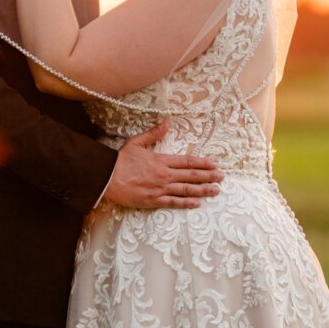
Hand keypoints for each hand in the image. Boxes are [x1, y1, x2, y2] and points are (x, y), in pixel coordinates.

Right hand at [104, 120, 223, 209]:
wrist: (107, 178)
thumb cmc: (120, 160)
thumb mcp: (136, 142)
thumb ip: (153, 134)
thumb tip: (166, 123)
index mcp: (161, 160)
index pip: (187, 161)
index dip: (202, 163)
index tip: (214, 164)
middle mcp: (164, 175)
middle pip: (191, 176)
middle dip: (208, 176)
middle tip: (221, 177)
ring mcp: (160, 189)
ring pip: (186, 190)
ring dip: (203, 190)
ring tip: (215, 190)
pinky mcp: (153, 201)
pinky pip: (173, 202)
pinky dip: (186, 203)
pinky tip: (197, 203)